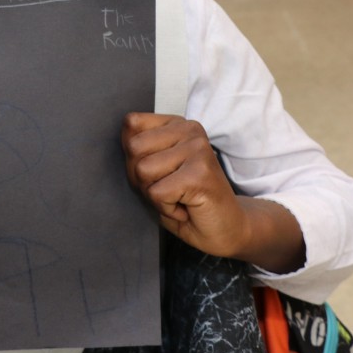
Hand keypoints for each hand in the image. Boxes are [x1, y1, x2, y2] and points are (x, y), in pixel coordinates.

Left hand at [121, 112, 249, 257]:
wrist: (225, 229)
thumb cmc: (185, 202)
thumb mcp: (153, 171)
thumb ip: (138, 150)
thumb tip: (126, 135)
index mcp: (176, 124)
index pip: (131, 123)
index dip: (133, 156)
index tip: (158, 172)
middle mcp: (190, 130)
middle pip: (134, 147)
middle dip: (141, 177)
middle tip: (168, 188)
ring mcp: (197, 149)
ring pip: (143, 170)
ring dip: (154, 194)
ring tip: (178, 197)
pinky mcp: (200, 174)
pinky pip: (157, 193)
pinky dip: (166, 208)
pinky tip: (185, 207)